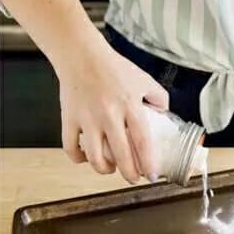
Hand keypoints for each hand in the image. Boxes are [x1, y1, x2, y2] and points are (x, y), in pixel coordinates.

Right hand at [54, 37, 167, 182]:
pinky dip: (77, 158)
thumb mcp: (142, 78)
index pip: (142, 141)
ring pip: (94, 157)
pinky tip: (85, 158)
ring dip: (104, 169)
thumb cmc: (112, 66)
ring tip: (110, 168)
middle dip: (129, 174)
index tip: (152, 175)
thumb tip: (165, 114)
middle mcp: (108, 114)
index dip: (148, 163)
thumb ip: (158, 96)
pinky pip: (70, 147)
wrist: (80, 55)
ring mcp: (87, 118)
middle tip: (133, 178)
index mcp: (129, 105)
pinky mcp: (69, 119)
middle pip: (120, 155)